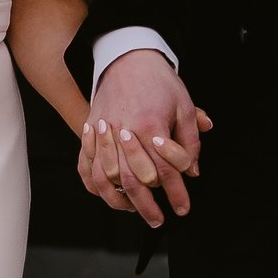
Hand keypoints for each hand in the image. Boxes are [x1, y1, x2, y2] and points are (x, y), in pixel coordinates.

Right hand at [76, 49, 205, 229]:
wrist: (127, 56)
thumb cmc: (159, 82)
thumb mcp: (185, 106)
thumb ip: (191, 141)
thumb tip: (193, 171)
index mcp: (150, 126)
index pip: (165, 171)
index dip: (176, 193)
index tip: (183, 209)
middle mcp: (123, 132)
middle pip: (134, 180)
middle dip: (148, 206)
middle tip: (159, 220)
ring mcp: (102, 132)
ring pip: (106, 178)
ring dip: (120, 201)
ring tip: (134, 211)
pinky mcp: (89, 130)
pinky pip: (85, 166)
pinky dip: (94, 185)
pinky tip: (107, 194)